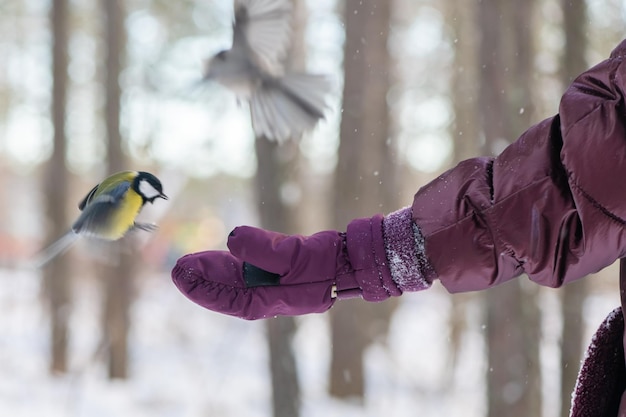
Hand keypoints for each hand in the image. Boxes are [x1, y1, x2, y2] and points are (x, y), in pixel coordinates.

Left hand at [171, 215, 399, 319]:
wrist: (349, 263)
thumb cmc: (324, 264)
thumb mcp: (294, 256)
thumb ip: (263, 248)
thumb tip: (231, 238)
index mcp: (269, 300)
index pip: (227, 297)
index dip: (202, 287)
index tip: (181, 274)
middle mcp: (267, 296)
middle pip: (227, 290)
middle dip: (202, 280)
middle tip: (177, 268)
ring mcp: (272, 285)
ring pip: (235, 281)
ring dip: (213, 272)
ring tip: (190, 263)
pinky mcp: (278, 273)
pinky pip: (248, 272)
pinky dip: (231, 266)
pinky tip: (222, 257)